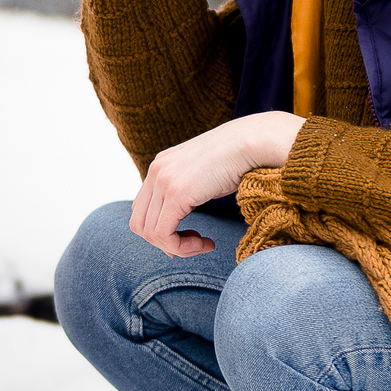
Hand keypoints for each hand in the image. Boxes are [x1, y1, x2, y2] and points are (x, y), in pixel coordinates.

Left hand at [130, 113, 304, 255]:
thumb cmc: (238, 158)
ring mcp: (162, 182)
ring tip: (203, 244)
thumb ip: (189, 188)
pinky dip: (181, 247)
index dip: (159, 231)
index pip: (141, 209)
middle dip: (164, 243)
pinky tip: (206, 243)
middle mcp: (155, 172)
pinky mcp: (175, 194)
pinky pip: (164, 235)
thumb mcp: (204, 174)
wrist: (251, 142)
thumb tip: (186, 212)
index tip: (188, 237)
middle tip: (193, 245)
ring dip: (177, 248)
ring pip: (150, 233)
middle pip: (139, 223)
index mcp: (160, 166)